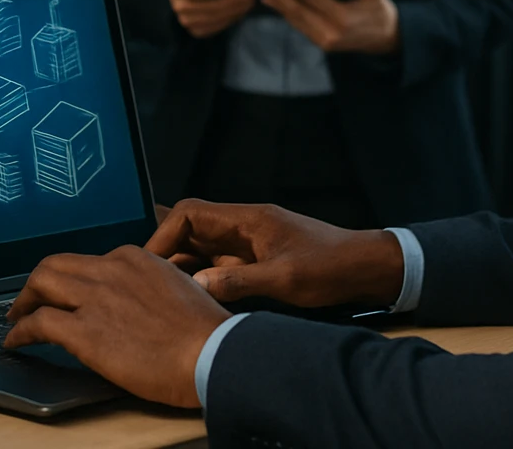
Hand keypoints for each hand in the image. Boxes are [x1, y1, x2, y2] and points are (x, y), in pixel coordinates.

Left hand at [4, 245, 230, 408]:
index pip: (90, 261)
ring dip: (23, 301)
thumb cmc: (203, 330)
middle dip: (38, 282)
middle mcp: (110, 269)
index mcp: (134, 258)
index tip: (69, 293)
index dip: (74, 278)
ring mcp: (95, 298)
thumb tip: (134, 304)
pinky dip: (20, 331)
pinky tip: (16, 341)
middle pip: (56, 264)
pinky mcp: (84, 330)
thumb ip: (149, 288)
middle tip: (29, 300)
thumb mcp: (178, 289)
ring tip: (17, 317)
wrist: (211, 351)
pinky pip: (38, 323)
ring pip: (41, 283)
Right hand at [145, 199, 405, 307]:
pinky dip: (202, 278)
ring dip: (182, 267)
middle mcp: (243, 226)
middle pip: (190, 229)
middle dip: (166, 252)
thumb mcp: (286, 279)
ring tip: (162, 294)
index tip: (150, 264)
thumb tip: (196, 285)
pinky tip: (192, 300)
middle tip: (147, 282)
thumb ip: (240, 282)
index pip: (189, 213)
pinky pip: (218, 264)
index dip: (164, 235)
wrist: (365, 267)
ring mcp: (249, 243)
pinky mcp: (256, 260)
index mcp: (247, 219)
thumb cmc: (330, 267)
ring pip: (202, 248)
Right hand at [167, 0, 255, 38]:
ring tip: (250, 2)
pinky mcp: (195, 30)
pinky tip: (242, 11)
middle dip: (230, 2)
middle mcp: (179, 5)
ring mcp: (186, 20)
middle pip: (207, 7)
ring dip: (234, 12)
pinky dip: (230, 21)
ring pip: (212, 20)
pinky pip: (214, 29)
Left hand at [260, 0, 399, 54]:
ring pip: (296, 21)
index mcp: (344, 17)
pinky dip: (288, 16)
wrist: (387, 39)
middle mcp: (332, 32)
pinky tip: (278, 5)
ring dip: (279, 7)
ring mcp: (326, 42)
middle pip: (298, 11)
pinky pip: (301, 28)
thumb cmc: (379, 10)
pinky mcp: (323, 46)